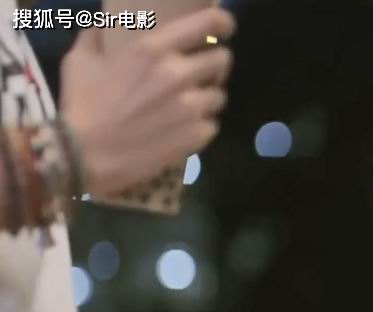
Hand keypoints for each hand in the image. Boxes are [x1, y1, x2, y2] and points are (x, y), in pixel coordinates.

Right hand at [57, 7, 235, 196]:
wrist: (85, 156)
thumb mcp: (79, 62)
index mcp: (154, 50)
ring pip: (220, 95)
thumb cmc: (81, 106)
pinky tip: (181, 130)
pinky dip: (200, 127)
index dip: (222, 23)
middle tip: (199, 74)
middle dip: (214, 65)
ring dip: (207, 99)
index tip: (223, 29)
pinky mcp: (198, 135)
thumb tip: (99, 26)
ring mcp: (192, 107)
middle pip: (223, 60)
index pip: (209, 23)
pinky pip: (212, 124)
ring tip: (187, 107)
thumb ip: (95, 38)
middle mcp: (179, 74)